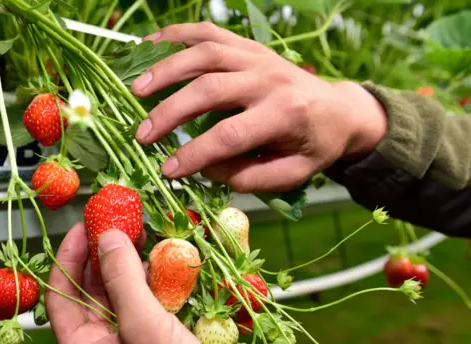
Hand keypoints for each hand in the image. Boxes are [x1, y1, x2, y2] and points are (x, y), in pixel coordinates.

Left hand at [47, 223, 283, 343]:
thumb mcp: (142, 326)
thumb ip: (122, 278)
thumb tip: (107, 237)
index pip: (61, 295)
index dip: (68, 258)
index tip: (82, 227)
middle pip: (92, 291)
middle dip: (102, 256)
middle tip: (115, 223)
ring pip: (123, 294)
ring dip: (130, 264)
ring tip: (140, 233)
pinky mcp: (161, 340)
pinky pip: (148, 302)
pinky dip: (153, 279)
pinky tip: (163, 259)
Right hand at [132, 22, 387, 193]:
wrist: (340, 108)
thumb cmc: (315, 145)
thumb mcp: (294, 173)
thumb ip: (251, 178)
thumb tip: (207, 169)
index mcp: (285, 114)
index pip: (230, 135)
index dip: (196, 154)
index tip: (168, 169)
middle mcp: (270, 78)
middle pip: (210, 88)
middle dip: (171, 112)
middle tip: (142, 134)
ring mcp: (257, 56)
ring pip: (205, 53)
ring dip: (166, 69)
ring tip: (136, 89)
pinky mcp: (248, 45)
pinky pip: (208, 32)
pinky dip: (176, 35)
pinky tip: (149, 47)